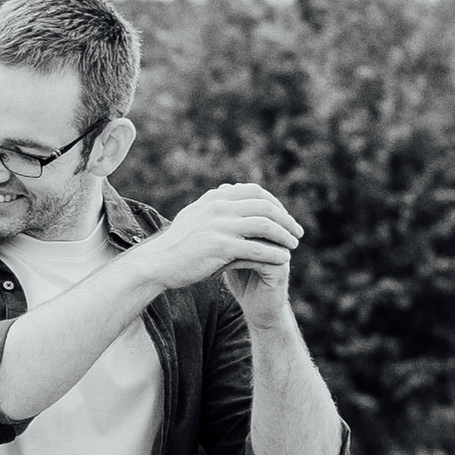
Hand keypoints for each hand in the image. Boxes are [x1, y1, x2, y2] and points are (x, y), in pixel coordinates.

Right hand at [145, 182, 301, 310]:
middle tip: (297, 232)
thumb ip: (215, 205)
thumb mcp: (195, 216)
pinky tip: (283, 260)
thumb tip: (229, 192)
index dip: (275, 203)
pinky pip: (257, 248)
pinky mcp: (221, 247)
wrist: (157, 263)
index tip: (284, 216)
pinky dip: (274, 253)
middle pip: (265, 206)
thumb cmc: (177, 244)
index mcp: (215, 197)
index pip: (255, 191)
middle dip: (286, 219)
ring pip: (265, 225)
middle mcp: (219, 207)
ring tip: (294, 246)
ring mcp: (220, 226)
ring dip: (284, 235)